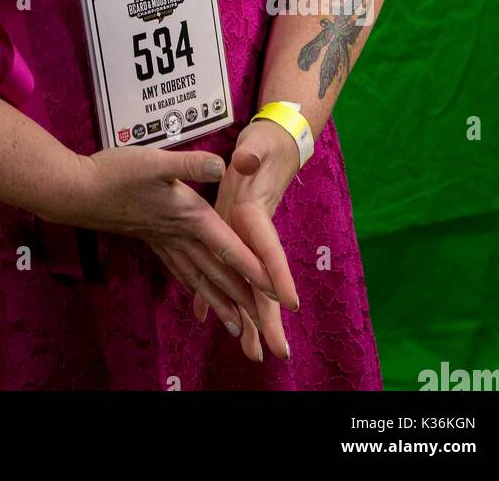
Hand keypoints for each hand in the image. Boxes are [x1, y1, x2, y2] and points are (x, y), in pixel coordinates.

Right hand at [51, 147, 280, 338]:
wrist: (77, 190)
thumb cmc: (114, 173)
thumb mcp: (154, 161)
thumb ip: (189, 163)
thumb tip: (223, 164)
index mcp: (188, 216)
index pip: (229, 248)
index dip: (254, 269)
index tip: (277, 293)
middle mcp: (179, 234)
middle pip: (217, 272)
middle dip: (241, 299)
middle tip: (263, 327)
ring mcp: (163, 240)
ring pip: (198, 277)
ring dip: (218, 302)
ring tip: (235, 327)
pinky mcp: (149, 238)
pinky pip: (178, 269)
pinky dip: (191, 286)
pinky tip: (194, 293)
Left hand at [191, 120, 300, 360]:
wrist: (271, 148)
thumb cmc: (263, 147)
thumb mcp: (257, 145)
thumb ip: (252, 154)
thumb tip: (246, 159)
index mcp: (256, 214)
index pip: (269, 248)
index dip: (278, 274)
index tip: (289, 301)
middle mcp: (254, 234)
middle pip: (264, 281)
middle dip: (271, 317)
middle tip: (279, 352)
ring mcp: (246, 239)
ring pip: (249, 285)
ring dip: (251, 318)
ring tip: (254, 353)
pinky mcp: (234, 237)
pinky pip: (228, 272)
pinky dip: (220, 294)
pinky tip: (208, 316)